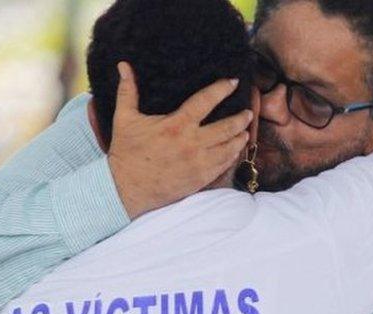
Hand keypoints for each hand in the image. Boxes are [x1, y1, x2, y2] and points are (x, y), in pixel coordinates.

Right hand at [108, 62, 252, 218]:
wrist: (126, 189)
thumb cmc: (126, 153)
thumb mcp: (124, 119)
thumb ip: (127, 90)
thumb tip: (123, 65)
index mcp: (176, 125)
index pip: (205, 101)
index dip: (222, 89)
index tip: (233, 82)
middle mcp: (192, 143)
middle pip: (227, 127)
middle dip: (241, 118)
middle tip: (248, 112)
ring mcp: (198, 163)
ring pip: (229, 148)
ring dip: (240, 138)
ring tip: (246, 131)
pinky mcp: (200, 179)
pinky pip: (223, 166)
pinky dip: (232, 157)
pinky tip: (235, 151)